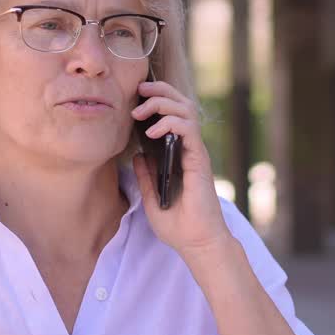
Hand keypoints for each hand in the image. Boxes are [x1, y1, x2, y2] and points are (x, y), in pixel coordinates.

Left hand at [130, 80, 229, 255]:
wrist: (196, 243)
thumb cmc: (178, 225)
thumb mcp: (152, 198)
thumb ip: (146, 176)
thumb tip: (137, 155)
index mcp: (179, 155)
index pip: (172, 115)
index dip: (156, 99)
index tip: (135, 98)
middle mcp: (189, 149)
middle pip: (180, 104)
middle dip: (159, 91)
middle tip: (138, 92)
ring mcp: (196, 152)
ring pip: (185, 110)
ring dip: (161, 103)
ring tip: (140, 111)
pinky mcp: (199, 159)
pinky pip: (188, 129)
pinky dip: (169, 123)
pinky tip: (150, 131)